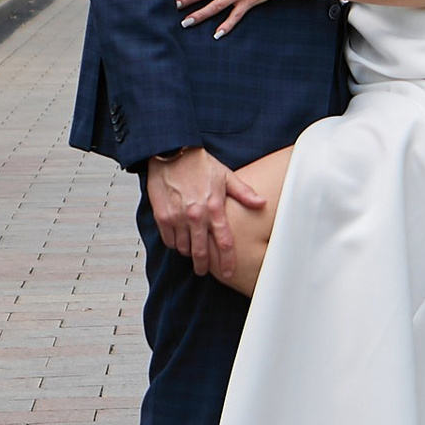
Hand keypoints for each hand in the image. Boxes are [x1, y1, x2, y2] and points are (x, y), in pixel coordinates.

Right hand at [145, 145, 262, 279]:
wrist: (172, 152)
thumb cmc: (199, 164)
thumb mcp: (226, 176)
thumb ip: (244, 193)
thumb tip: (262, 203)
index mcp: (214, 207)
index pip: (224, 242)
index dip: (228, 260)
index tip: (229, 272)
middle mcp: (196, 215)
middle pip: (201, 252)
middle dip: (204, 266)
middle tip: (204, 271)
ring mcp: (177, 217)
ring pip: (183, 248)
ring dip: (188, 252)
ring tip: (191, 251)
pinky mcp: (162, 216)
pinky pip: (169, 240)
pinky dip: (174, 243)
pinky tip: (179, 240)